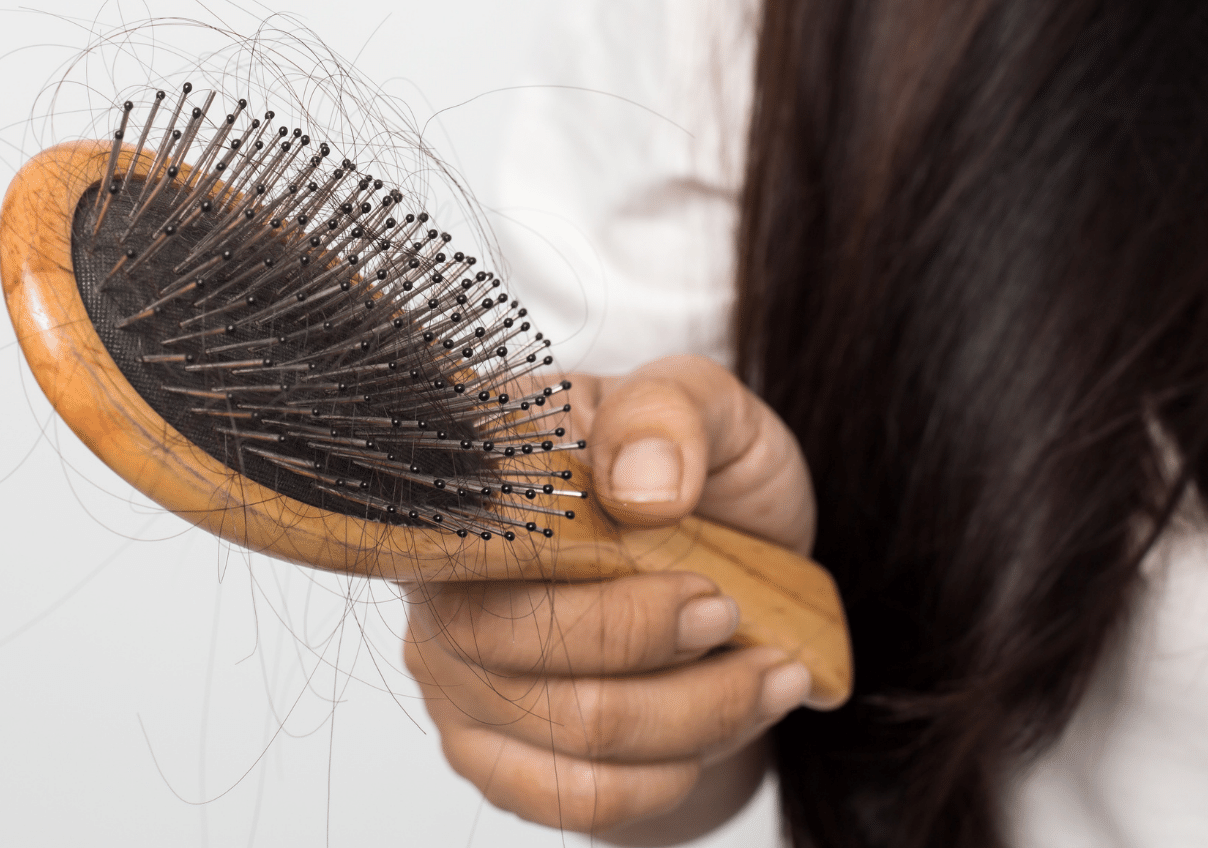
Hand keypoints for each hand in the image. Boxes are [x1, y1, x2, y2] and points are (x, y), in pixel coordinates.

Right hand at [403, 355, 817, 841]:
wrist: (737, 575)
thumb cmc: (704, 482)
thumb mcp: (714, 411)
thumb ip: (672, 412)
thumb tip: (640, 487)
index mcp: (474, 474)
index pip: (476, 539)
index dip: (591, 577)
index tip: (702, 580)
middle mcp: (438, 574)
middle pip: (509, 644)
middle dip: (651, 647)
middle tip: (733, 615)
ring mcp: (452, 669)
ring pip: (565, 733)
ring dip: (692, 714)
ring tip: (769, 672)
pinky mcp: (487, 750)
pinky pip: (571, 797)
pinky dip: (669, 774)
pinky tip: (719, 721)